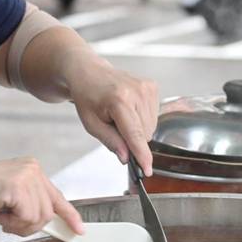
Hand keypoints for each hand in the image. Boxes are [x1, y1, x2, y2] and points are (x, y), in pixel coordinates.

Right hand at [0, 158, 84, 236]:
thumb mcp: (11, 198)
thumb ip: (29, 207)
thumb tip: (44, 225)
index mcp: (33, 171)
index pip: (57, 196)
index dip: (69, 215)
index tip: (79, 229)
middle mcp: (34, 170)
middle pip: (48, 212)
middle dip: (29, 225)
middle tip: (8, 223)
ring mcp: (28, 177)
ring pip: (39, 217)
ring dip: (19, 225)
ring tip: (2, 215)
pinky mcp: (18, 186)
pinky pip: (27, 217)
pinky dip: (13, 223)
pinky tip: (0, 213)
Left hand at [67, 59, 158, 174]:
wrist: (89, 72)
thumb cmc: (87, 97)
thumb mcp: (91, 124)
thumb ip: (110, 141)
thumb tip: (127, 158)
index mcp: (118, 100)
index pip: (135, 134)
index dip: (142, 155)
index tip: (148, 169)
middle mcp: (136, 92)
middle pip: (145, 133)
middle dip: (131, 138)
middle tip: (114, 125)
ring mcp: (146, 87)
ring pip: (151, 127)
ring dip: (137, 128)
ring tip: (120, 114)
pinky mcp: (152, 86)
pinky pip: (153, 115)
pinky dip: (141, 118)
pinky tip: (128, 108)